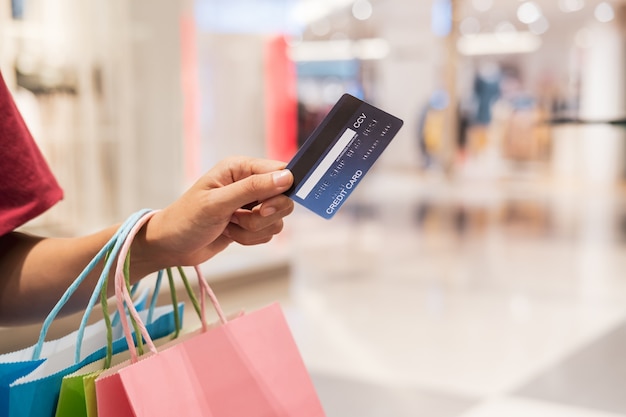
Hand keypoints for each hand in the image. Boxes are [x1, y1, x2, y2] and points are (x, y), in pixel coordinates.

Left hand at [131, 156, 293, 271]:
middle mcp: (249, 183)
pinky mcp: (251, 223)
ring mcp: (251, 204)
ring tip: (229, 225)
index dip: (280, 190)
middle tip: (239, 218)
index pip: (280, 171)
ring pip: (276, 220)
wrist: (171, 246)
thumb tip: (286, 177)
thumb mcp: (218, 202)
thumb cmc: (186, 219)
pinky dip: (250, 238)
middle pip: (284, 198)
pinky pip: (268, 233)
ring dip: (253, 229)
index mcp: (240, 168)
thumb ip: (252, 188)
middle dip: (263, 215)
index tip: (262, 207)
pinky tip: (230, 233)